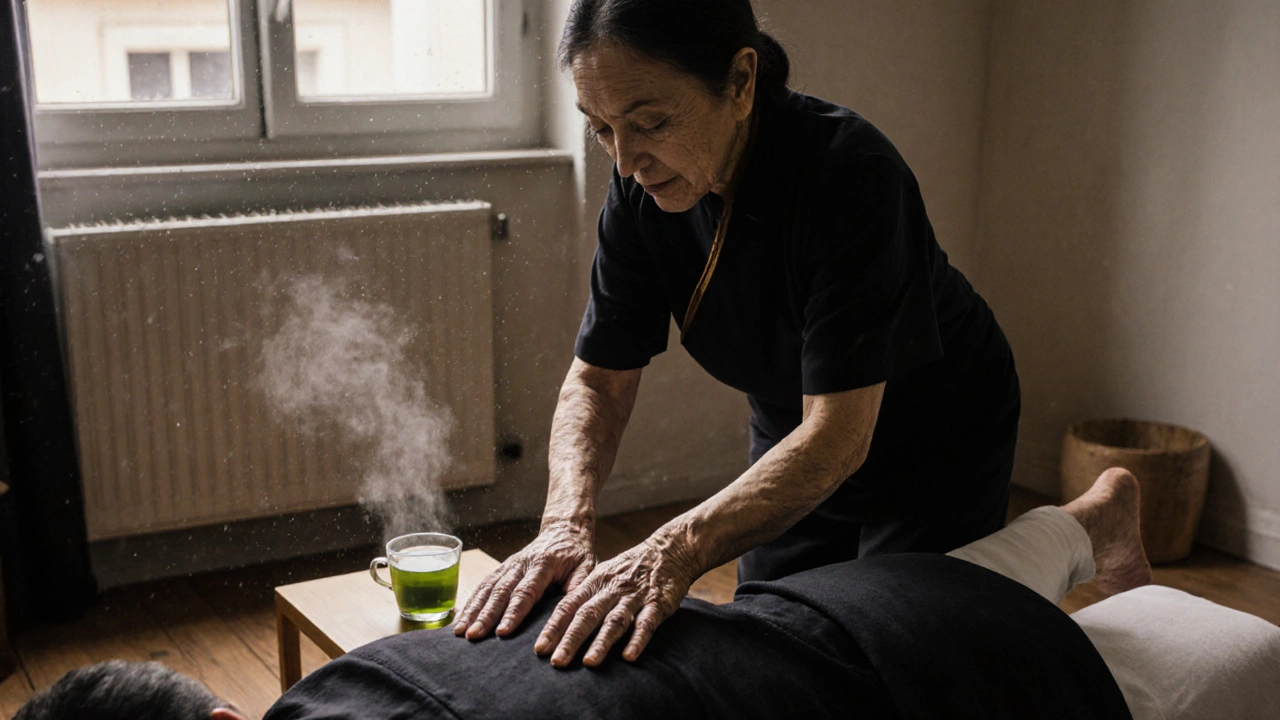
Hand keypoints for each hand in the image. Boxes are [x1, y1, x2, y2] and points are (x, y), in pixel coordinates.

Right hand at [454, 520, 595, 639]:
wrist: (564, 529)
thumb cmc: (577, 552)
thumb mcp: (587, 565)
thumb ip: (580, 584)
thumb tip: (575, 607)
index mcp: (543, 564)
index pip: (526, 591)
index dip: (513, 613)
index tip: (502, 632)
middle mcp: (521, 564)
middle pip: (500, 591)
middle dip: (485, 615)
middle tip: (473, 636)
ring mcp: (509, 565)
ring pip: (487, 587)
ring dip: (472, 610)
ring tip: (459, 631)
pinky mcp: (502, 568)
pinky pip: (483, 584)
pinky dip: (471, 602)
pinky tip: (461, 618)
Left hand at [534, 531, 700, 667]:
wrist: (670, 549)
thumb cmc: (630, 569)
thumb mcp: (604, 575)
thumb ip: (585, 597)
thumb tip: (558, 624)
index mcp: (595, 582)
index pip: (568, 606)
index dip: (553, 628)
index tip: (539, 649)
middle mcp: (612, 589)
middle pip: (587, 615)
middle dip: (571, 639)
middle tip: (556, 662)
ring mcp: (635, 596)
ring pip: (615, 620)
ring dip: (601, 642)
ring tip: (589, 663)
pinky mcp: (658, 603)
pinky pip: (647, 623)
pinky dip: (637, 640)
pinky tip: (629, 657)